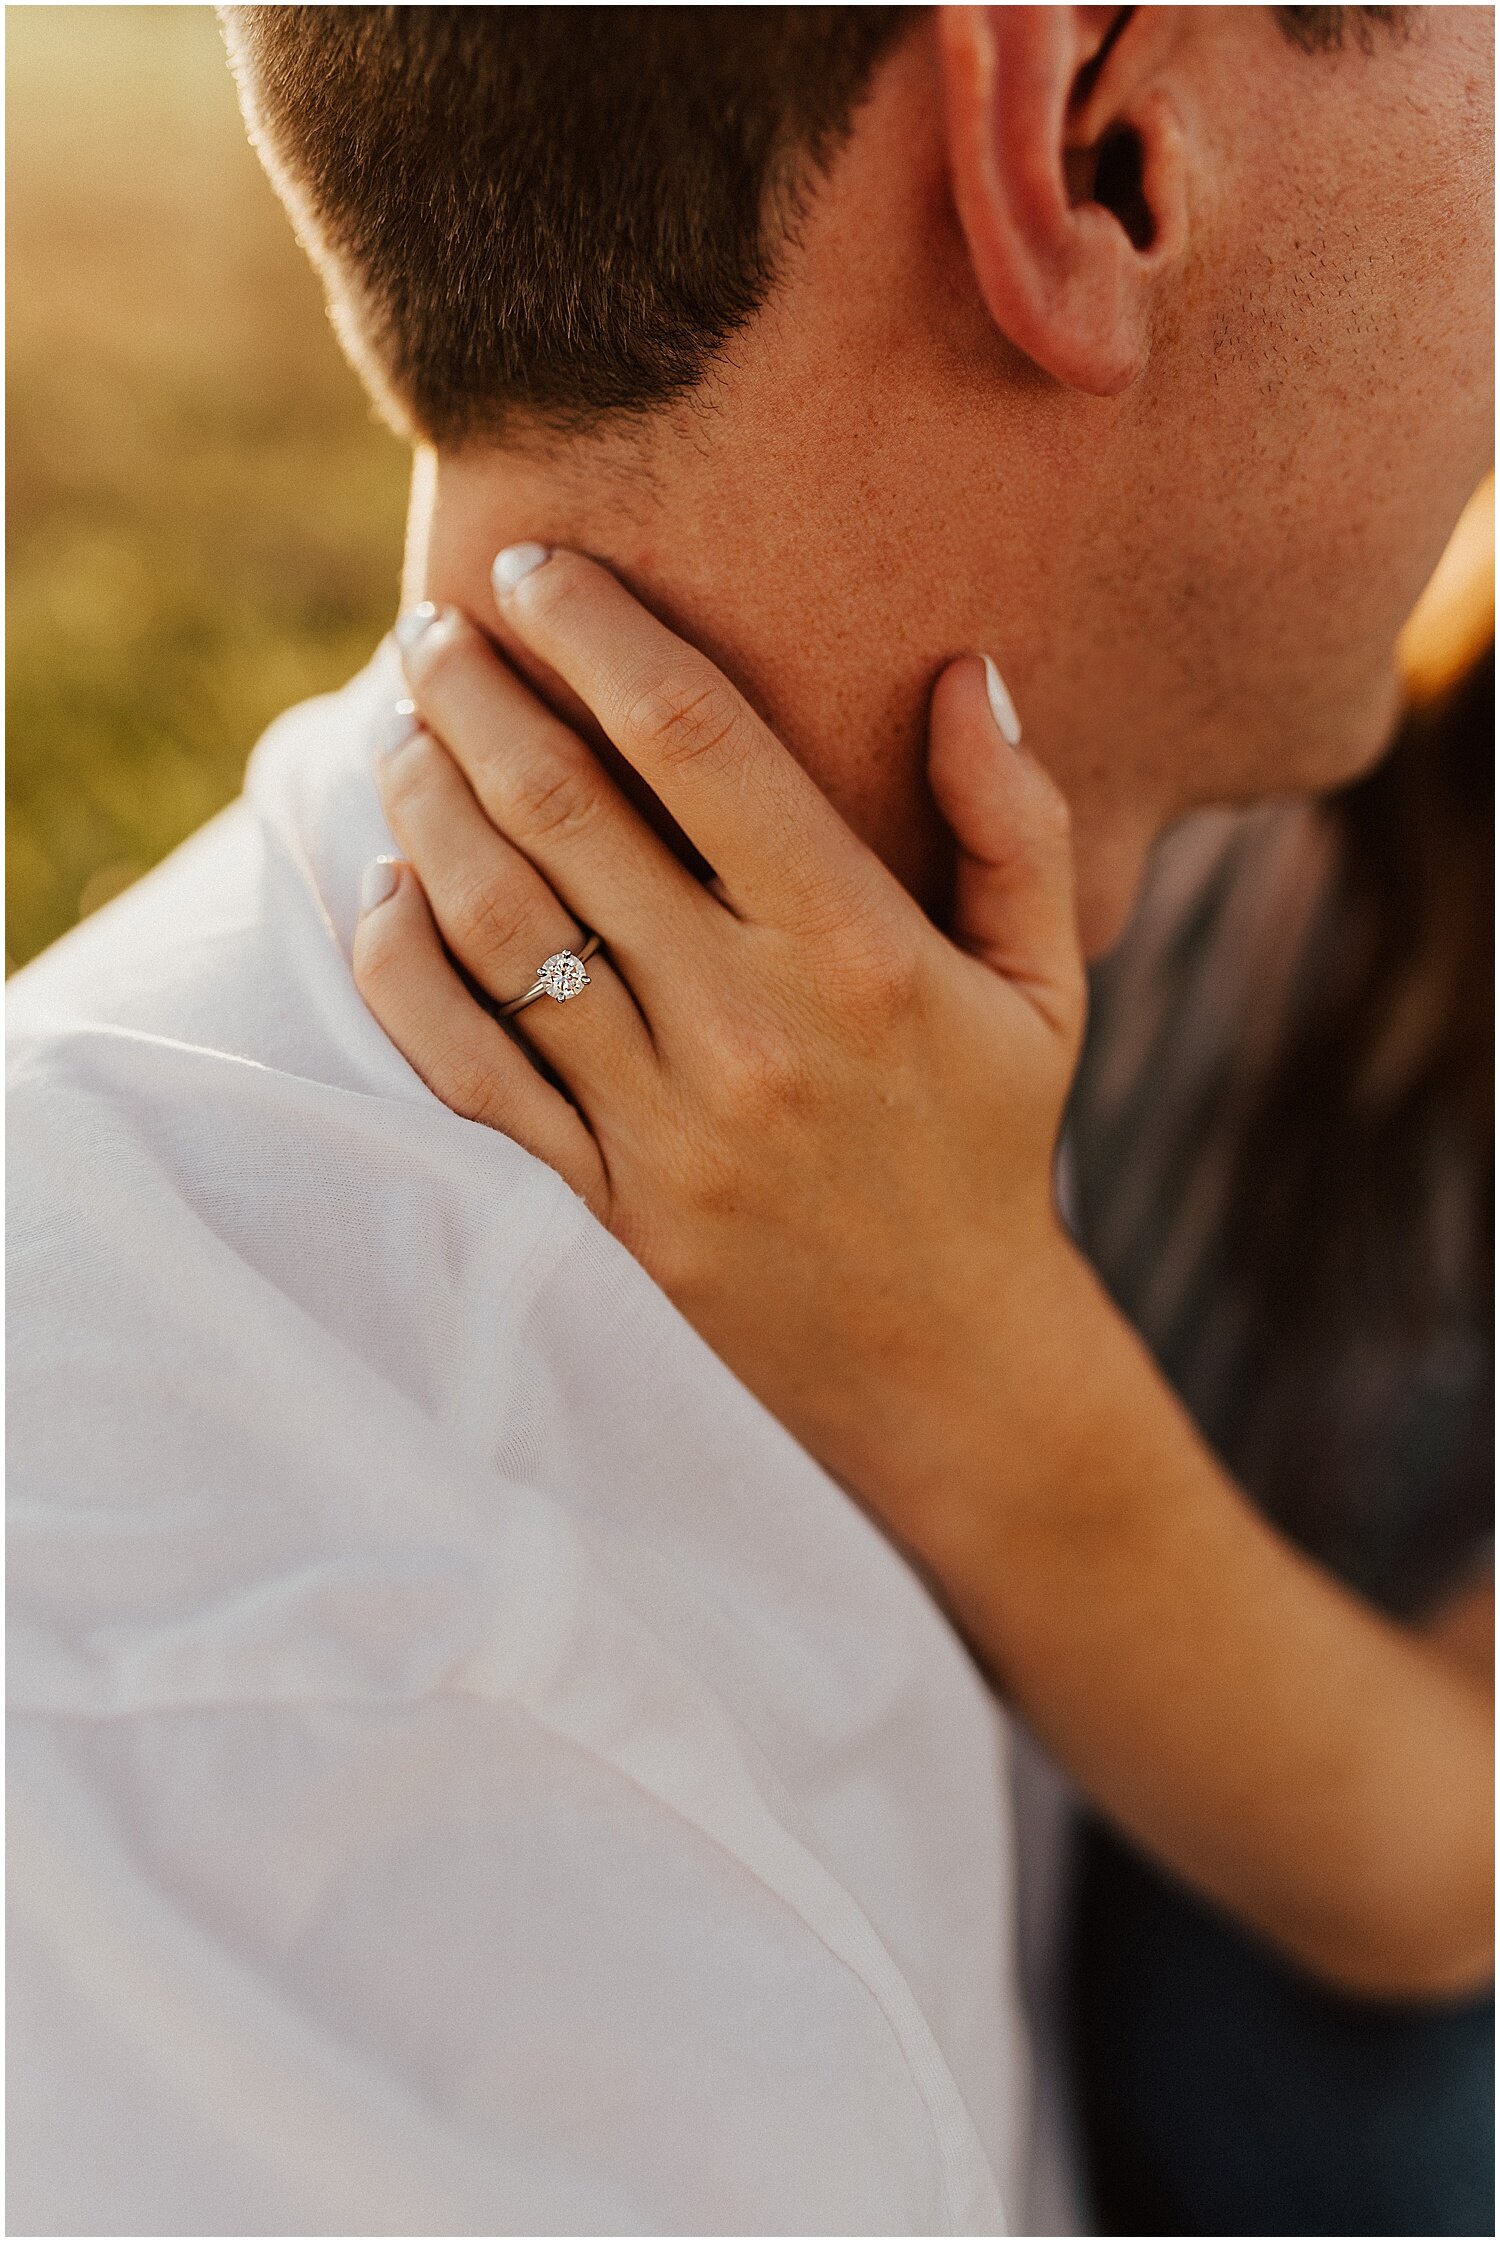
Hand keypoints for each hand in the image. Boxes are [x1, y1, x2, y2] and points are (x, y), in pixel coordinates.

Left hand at [355, 549, 1088, 1538]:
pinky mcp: (599, 1202)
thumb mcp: (1044, 986)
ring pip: (497, 926)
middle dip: (478, 695)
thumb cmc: (987, 1146)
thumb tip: (964, 670)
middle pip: (565, 812)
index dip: (600, 633)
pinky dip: (403, 966)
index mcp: (858, 952)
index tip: (536, 567)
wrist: (942, 1362)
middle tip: (432, 629)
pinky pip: (465, 1066)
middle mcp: (747, 1027)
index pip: (697, 742)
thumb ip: (1012, 825)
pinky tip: (387, 891)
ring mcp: (660, 1124)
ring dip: (426, 806)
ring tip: (399, 731)